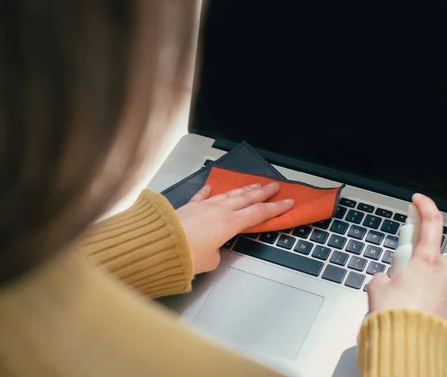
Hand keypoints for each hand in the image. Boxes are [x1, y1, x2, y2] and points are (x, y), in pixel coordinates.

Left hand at [175, 183, 293, 274]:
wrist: (159, 245)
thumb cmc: (186, 255)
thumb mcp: (209, 261)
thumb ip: (216, 254)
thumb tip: (212, 250)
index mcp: (229, 223)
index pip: (258, 213)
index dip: (275, 208)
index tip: (287, 202)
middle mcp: (219, 211)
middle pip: (247, 198)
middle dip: (263, 192)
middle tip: (275, 186)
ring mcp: (203, 206)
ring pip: (228, 194)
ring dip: (243, 189)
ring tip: (253, 184)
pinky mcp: (188, 207)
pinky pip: (201, 196)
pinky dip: (207, 192)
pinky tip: (210, 187)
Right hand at [366, 193, 446, 335]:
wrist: (410, 350)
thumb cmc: (394, 317)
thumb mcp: (376, 288)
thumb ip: (385, 277)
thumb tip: (387, 281)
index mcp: (426, 262)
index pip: (430, 223)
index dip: (425, 206)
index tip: (418, 200)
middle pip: (435, 261)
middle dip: (422, 267)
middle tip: (404, 281)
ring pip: (444, 286)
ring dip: (430, 291)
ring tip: (411, 308)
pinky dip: (439, 312)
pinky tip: (424, 321)